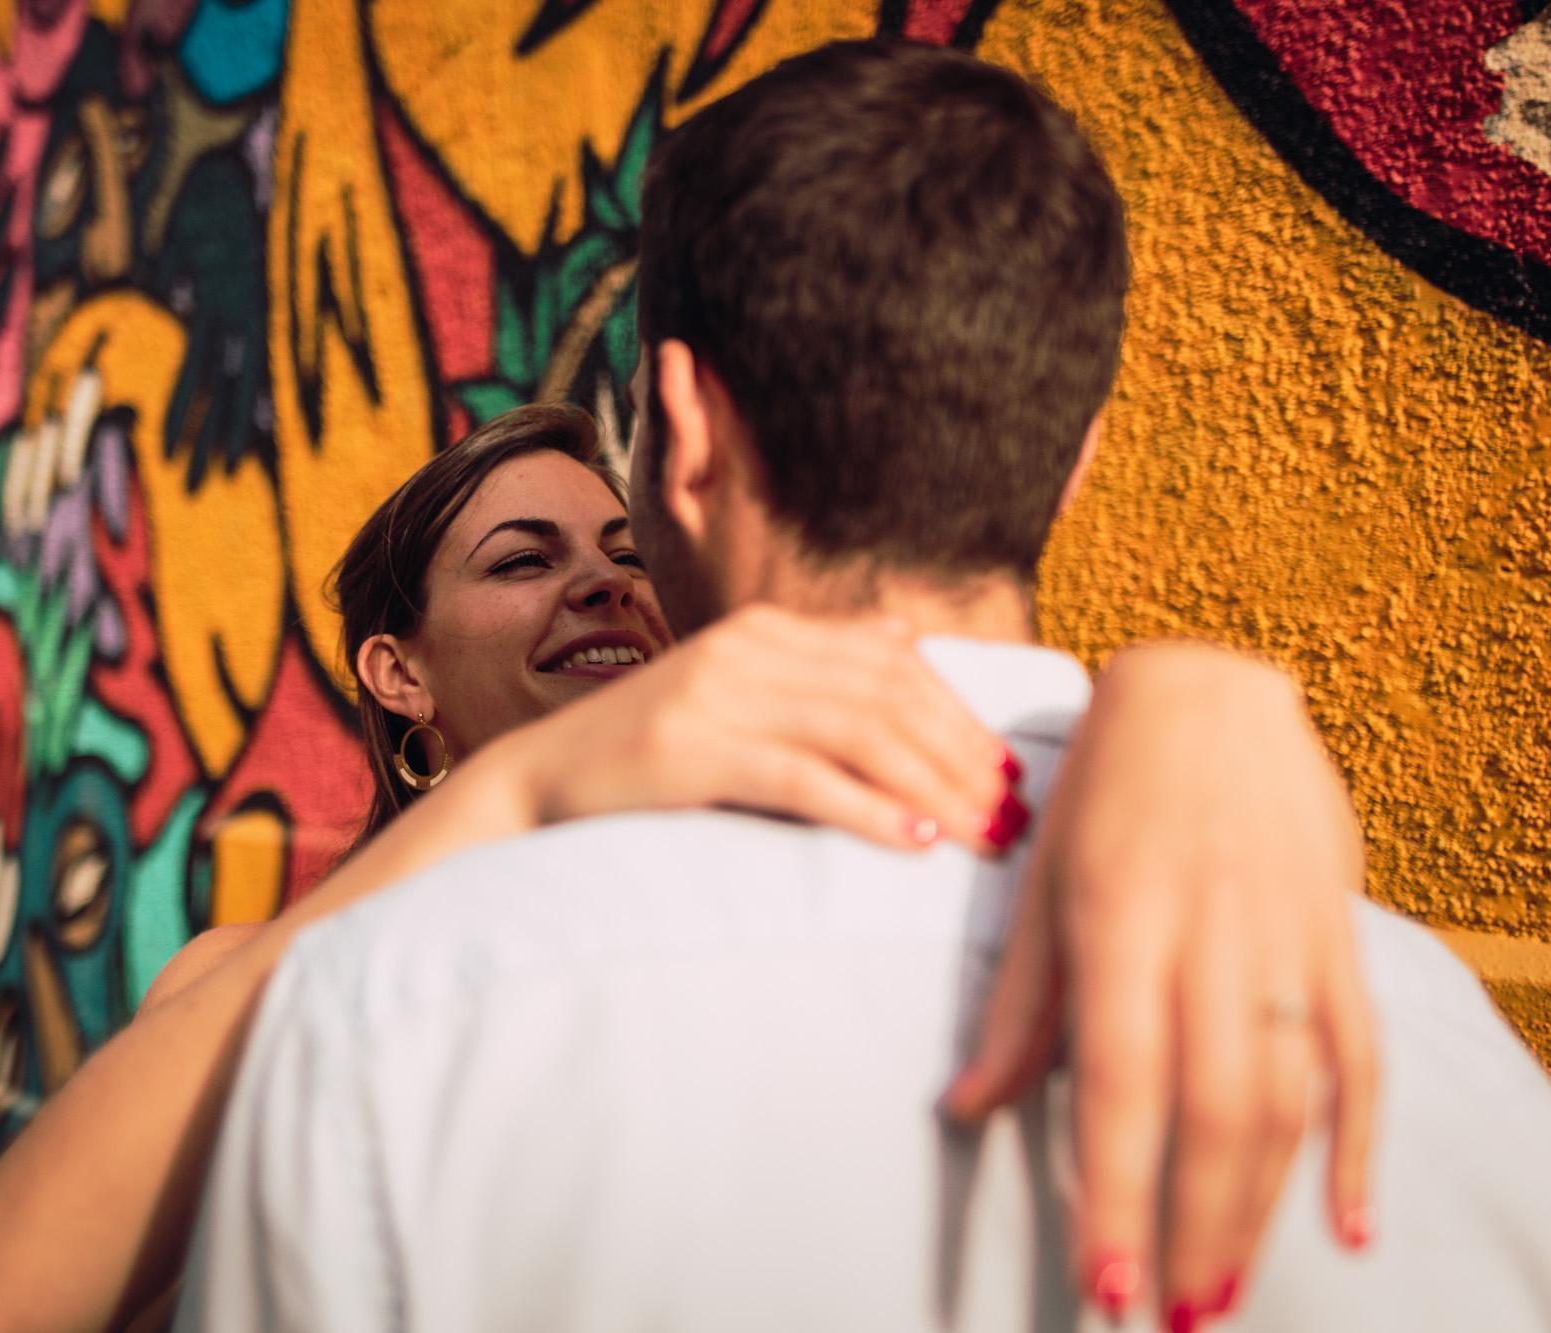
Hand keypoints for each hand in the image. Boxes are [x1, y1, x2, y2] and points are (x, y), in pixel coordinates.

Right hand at [489, 604, 1027, 853]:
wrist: (534, 785)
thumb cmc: (646, 757)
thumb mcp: (734, 694)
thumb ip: (815, 668)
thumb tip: (907, 641)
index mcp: (764, 629)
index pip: (894, 660)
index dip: (962, 714)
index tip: (1010, 770)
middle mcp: (746, 648)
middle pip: (890, 693)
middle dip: (964, 755)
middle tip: (1015, 813)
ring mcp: (715, 693)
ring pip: (860, 731)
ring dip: (936, 786)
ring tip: (984, 835)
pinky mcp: (691, 749)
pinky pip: (804, 777)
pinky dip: (869, 810)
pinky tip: (914, 842)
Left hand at [941, 641, 1376, 1327]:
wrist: (1210, 690)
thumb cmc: (1104, 793)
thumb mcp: (1042, 888)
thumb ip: (1017, 1011)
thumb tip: (961, 1112)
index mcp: (1120, 924)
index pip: (1122, 1085)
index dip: (1119, 1193)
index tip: (1107, 1287)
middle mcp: (1209, 937)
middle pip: (1215, 1110)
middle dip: (1195, 1228)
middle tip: (1174, 1319)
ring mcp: (1285, 938)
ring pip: (1289, 1097)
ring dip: (1262, 1205)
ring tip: (1227, 1290)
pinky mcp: (1338, 937)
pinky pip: (1362, 1054)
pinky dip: (1360, 1143)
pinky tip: (1349, 1224)